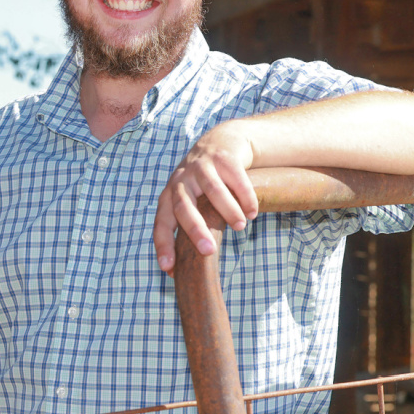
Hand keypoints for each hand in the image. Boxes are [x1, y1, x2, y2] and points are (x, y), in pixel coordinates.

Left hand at [153, 122, 258, 274]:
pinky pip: (235, 178)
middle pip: (182, 206)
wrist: (221, 142)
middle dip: (194, 229)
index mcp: (170, 195)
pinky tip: (252, 211)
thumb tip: (181, 271)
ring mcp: (201, 166)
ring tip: (240, 226)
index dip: (163, 245)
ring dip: (226, 210)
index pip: (161, 222)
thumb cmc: (204, 184)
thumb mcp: (192, 201)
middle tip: (209, 251)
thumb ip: (189, 227)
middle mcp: (181, 180)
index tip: (167, 268)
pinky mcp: (223, 157)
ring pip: (212, 190)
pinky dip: (245, 196)